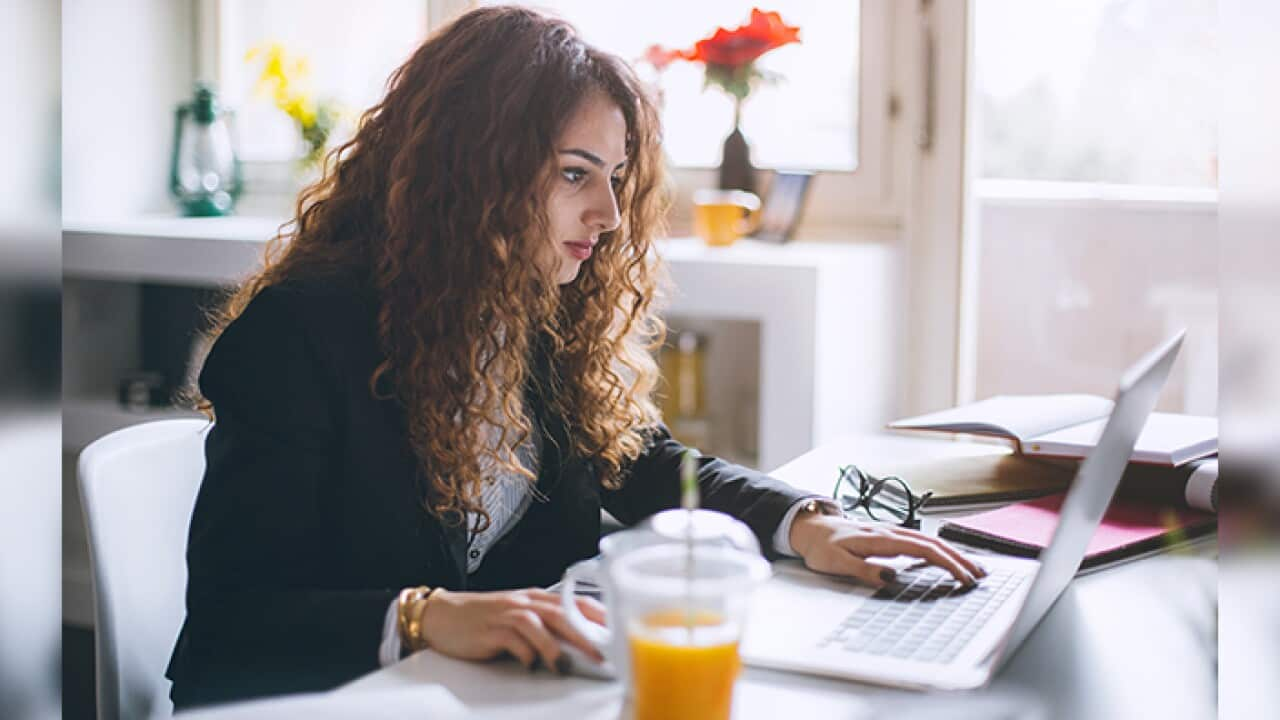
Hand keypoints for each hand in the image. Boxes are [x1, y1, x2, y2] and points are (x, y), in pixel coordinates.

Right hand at [418, 587, 606, 671]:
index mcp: (536, 598)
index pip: (574, 601)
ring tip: (566, 663)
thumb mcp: (519, 616)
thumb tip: (579, 644)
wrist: (442, 615)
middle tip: (602, 653)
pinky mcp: (491, 630)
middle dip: (583, 633)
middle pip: (561, 613)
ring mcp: (507, 614)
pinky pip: (512, 640)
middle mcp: (524, 602)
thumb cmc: (484, 618)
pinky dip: (524, 652)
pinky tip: (531, 664)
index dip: (597, 614)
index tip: (617, 630)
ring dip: (554, 644)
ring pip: (538, 623)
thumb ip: (547, 626)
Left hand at [789, 512, 986, 587]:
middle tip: (980, 577)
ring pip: (929, 541)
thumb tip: (891, 576)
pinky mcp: (888, 536)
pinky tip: (947, 560)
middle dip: (959, 559)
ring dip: (952, 554)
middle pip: (933, 543)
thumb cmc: (820, 547)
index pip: (923, 549)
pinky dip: (938, 550)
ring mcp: (890, 532)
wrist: (808, 528)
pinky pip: (919, 542)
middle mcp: (889, 532)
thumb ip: (863, 569)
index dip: (946, 563)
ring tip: (972, 569)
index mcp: (880, 538)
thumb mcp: (836, 563)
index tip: (963, 577)